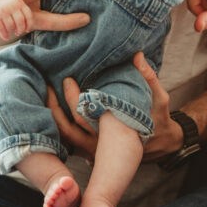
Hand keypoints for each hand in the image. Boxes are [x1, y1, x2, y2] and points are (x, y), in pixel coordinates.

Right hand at [0, 0, 32, 40]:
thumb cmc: (8, 2)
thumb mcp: (18, 2)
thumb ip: (24, 11)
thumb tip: (37, 25)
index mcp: (19, 3)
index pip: (28, 16)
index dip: (28, 25)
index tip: (27, 30)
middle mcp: (11, 6)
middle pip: (20, 22)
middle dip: (20, 29)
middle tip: (18, 32)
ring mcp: (2, 10)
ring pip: (10, 26)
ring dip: (12, 32)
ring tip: (12, 34)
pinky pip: (0, 28)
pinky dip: (4, 34)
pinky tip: (5, 37)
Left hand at [44, 55, 184, 164]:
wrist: (162, 143)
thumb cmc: (159, 118)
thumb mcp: (159, 98)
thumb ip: (148, 77)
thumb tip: (137, 55)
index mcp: (115, 131)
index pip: (86, 115)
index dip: (73, 97)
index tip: (67, 80)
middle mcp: (102, 145)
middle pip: (68, 129)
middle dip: (54, 107)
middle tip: (47, 86)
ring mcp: (94, 151)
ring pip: (65, 138)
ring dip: (52, 118)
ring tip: (44, 96)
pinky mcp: (90, 151)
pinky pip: (68, 142)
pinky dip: (58, 127)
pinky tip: (50, 110)